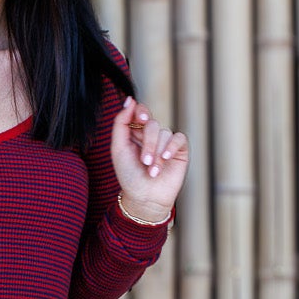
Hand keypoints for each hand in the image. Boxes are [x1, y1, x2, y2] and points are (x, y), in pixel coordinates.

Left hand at [111, 94, 187, 220]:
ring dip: (157, 153)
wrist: (145, 198)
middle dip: (148, 143)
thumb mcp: (118, 148)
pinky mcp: (180, 150)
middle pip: (152, 124)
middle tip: (144, 162)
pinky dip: (171, 148)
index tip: (141, 120)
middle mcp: (151, 135)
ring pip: (164, 133)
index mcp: (135, 132)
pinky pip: (179, 138)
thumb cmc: (129, 175)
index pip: (140, 112)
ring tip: (153, 171)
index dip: (141, 112)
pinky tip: (166, 159)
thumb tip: (130, 100)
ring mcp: (166, 142)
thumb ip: (121, 123)